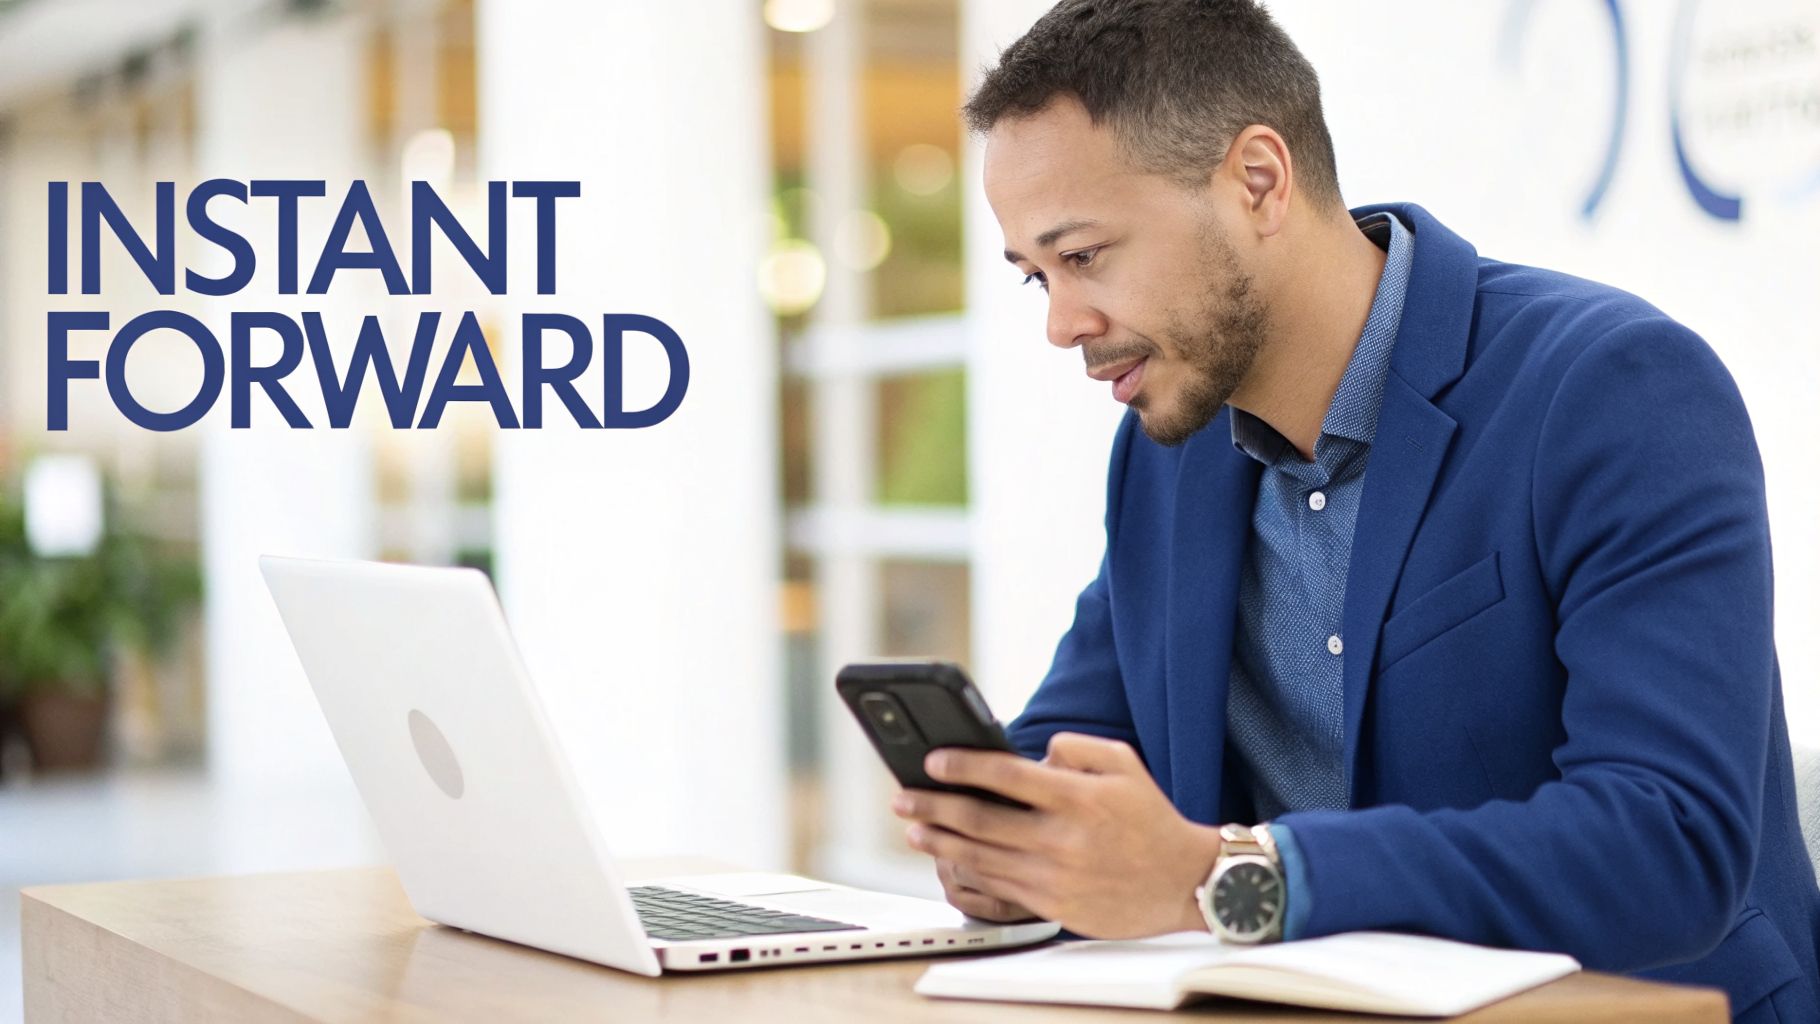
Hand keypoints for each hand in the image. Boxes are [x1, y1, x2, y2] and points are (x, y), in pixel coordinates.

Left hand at [891, 732, 1222, 938]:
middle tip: (903, 797)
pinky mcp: (1053, 904)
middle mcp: (1062, 838)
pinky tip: (948, 858)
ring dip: (939, 840)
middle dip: (933, 805)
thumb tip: (1035, 753)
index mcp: (1078, 797)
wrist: (1183, 881)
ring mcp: (1055, 874)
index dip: (962, 766)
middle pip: (980, 819)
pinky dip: (965, 870)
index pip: (1006, 775)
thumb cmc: (1150, 818)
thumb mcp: (1124, 764)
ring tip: (914, 828)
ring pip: (979, 856)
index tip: (933, 761)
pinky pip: (996, 886)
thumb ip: (1076, 747)